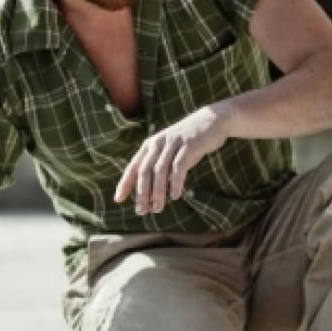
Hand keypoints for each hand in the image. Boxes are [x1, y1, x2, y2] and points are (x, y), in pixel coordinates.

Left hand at [114, 106, 229, 213]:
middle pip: (145, 171)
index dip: (125, 183)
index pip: (134, 166)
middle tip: (141, 211)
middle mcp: (158, 143)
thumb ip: (162, 169)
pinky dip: (176, 182)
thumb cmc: (190, 141)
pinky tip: (176, 195)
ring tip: (157, 208)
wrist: (213, 120)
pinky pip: (179, 166)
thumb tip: (152, 195)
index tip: (118, 200)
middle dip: (142, 193)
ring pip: (160, 170)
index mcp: (150, 145)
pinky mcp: (189, 145)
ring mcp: (173, 143)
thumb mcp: (172, 152)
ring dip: (158, 192)